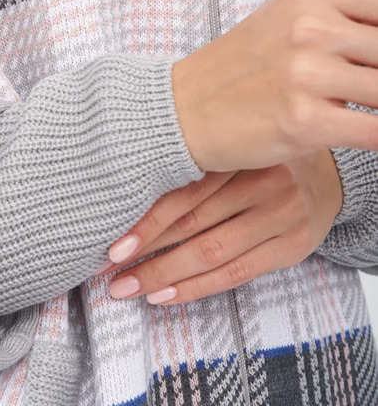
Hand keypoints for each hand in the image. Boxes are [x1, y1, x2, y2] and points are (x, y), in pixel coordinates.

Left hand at [99, 150, 342, 305]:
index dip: (146, 221)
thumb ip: (191, 158)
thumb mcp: (230, 143)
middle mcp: (262, 180)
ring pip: (211, 252)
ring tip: (129, 287)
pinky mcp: (294, 245)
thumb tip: (125, 183)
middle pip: (193, 223)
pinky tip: (166, 294)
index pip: (183, 191)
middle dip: (146, 251)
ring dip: (164, 274)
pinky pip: (237, 273)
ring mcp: (281, 215)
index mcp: (238, 150)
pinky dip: (197, 287)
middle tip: (109, 271)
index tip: (112, 244)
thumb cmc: (262, 155)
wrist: (328, 167)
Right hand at [171, 0, 377, 171]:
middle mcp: (311, 27)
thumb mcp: (289, 22)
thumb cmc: (242, 69)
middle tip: (372, 88)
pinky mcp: (305, 121)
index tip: (376, 60)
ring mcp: (307, 73)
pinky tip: (371, 134)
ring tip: (368, 106)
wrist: (184, 109)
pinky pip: (376, 131)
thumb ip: (344, 23)